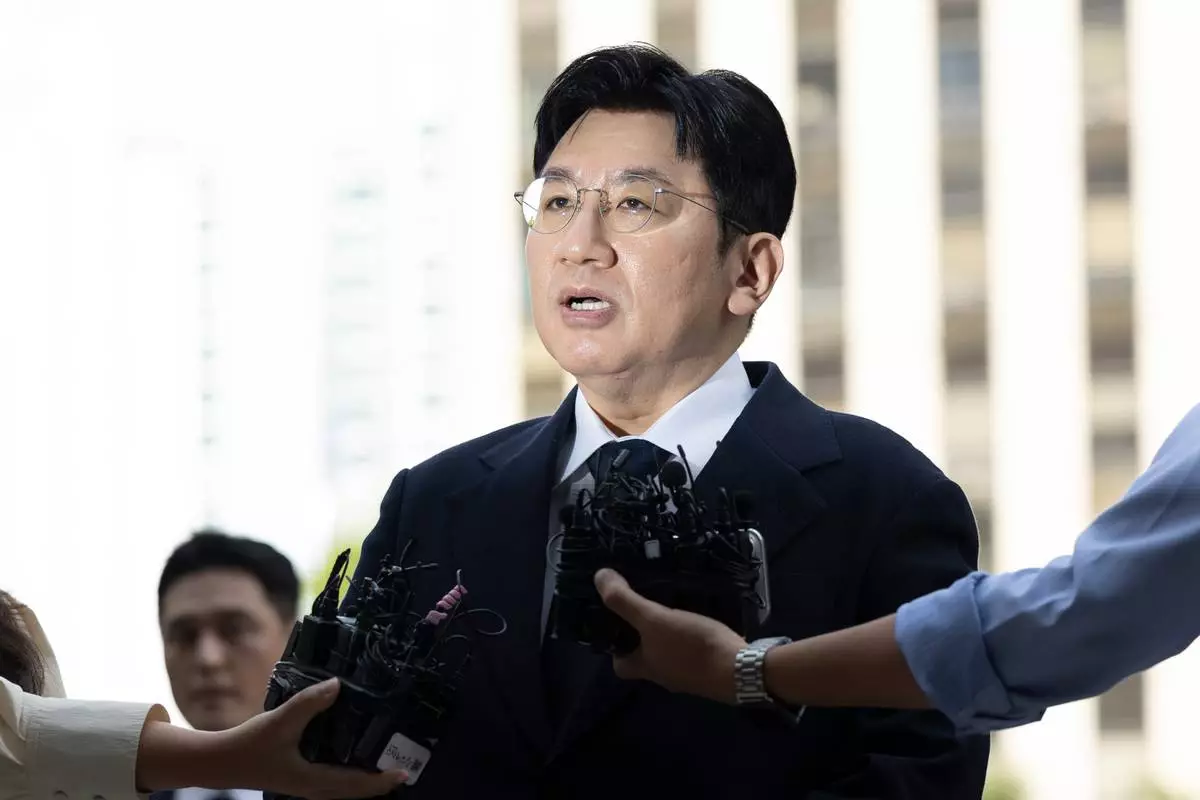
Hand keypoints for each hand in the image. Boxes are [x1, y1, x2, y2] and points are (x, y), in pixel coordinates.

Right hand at [215, 679, 407, 797]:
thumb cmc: (250, 744)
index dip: (380, 780)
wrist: (220, 761)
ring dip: (364, 781)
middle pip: (354, 792)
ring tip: (384, 765)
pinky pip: (333, 783)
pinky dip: (349, 775)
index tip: (403, 773)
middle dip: (378, 784)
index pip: (355, 785)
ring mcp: (306, 786)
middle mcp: (313, 788)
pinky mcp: (299, 778)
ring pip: (343, 789)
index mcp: (312, 780)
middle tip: (402, 770)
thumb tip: (337, 685)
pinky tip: (353, 757)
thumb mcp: (280, 721)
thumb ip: (308, 704)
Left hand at [594, 568, 748, 703]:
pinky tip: (698, 614)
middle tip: (646, 605)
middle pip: (645, 657)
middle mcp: (664, 675)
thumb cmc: (691, 647)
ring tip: (670, 603)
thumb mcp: (653, 620)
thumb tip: (598, 578)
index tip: (616, 621)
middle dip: (644, 635)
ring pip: (670, 652)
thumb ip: (625, 601)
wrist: (740, 669)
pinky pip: (693, 649)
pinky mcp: (710, 666)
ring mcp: (689, 674)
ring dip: (669, 632)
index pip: (619, 665)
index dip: (615, 646)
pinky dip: (692, 634)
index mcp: (646, 667)